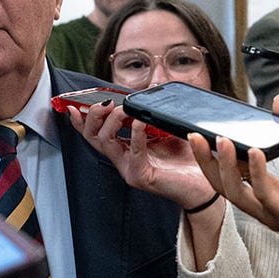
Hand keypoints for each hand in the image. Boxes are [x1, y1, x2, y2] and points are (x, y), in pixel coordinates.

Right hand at [66, 102, 215, 208]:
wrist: (205, 186)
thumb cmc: (187, 159)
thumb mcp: (167, 130)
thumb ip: (154, 115)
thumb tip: (151, 90)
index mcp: (126, 148)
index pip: (96, 133)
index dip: (81, 120)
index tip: (73, 105)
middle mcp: (123, 159)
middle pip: (92, 136)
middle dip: (93, 116)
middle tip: (103, 103)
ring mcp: (130, 169)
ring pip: (105, 142)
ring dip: (111, 121)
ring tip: (122, 109)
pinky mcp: (141, 176)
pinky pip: (132, 152)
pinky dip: (135, 134)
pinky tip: (140, 122)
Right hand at [188, 95, 278, 252]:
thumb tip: (278, 101)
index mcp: (266, 190)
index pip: (230, 175)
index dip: (213, 157)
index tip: (202, 134)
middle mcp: (263, 204)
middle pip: (223, 185)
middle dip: (206, 161)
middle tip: (196, 136)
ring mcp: (271, 212)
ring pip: (236, 192)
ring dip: (224, 166)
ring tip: (222, 141)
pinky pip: (264, 194)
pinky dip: (256, 172)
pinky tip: (255, 152)